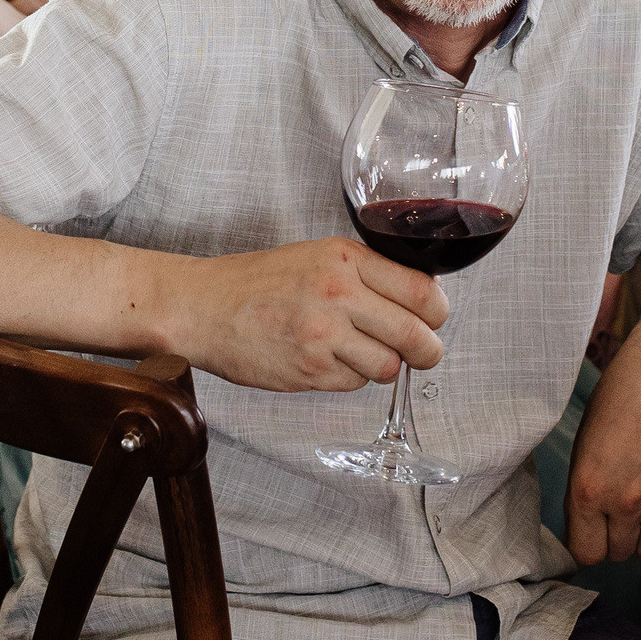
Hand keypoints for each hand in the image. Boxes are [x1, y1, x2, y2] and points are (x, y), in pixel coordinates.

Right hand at [163, 238, 448, 392]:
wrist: (203, 307)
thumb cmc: (258, 282)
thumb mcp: (316, 256)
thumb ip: (366, 272)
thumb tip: (421, 297)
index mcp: (344, 258)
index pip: (421, 290)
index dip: (437, 311)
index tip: (434, 318)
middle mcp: (337, 293)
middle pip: (415, 333)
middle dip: (428, 350)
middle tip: (425, 353)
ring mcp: (322, 334)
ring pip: (388, 366)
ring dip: (384, 366)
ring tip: (362, 354)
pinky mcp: (309, 370)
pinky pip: (355, 383)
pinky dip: (350, 377)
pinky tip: (327, 360)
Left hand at [564, 311, 640, 563]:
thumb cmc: (615, 404)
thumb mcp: (582, 448)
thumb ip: (583, 492)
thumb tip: (587, 526)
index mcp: (586, 491)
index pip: (586, 553)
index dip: (589, 544)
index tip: (593, 533)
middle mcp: (622, 504)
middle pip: (620, 554)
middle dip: (617, 538)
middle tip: (620, 513)